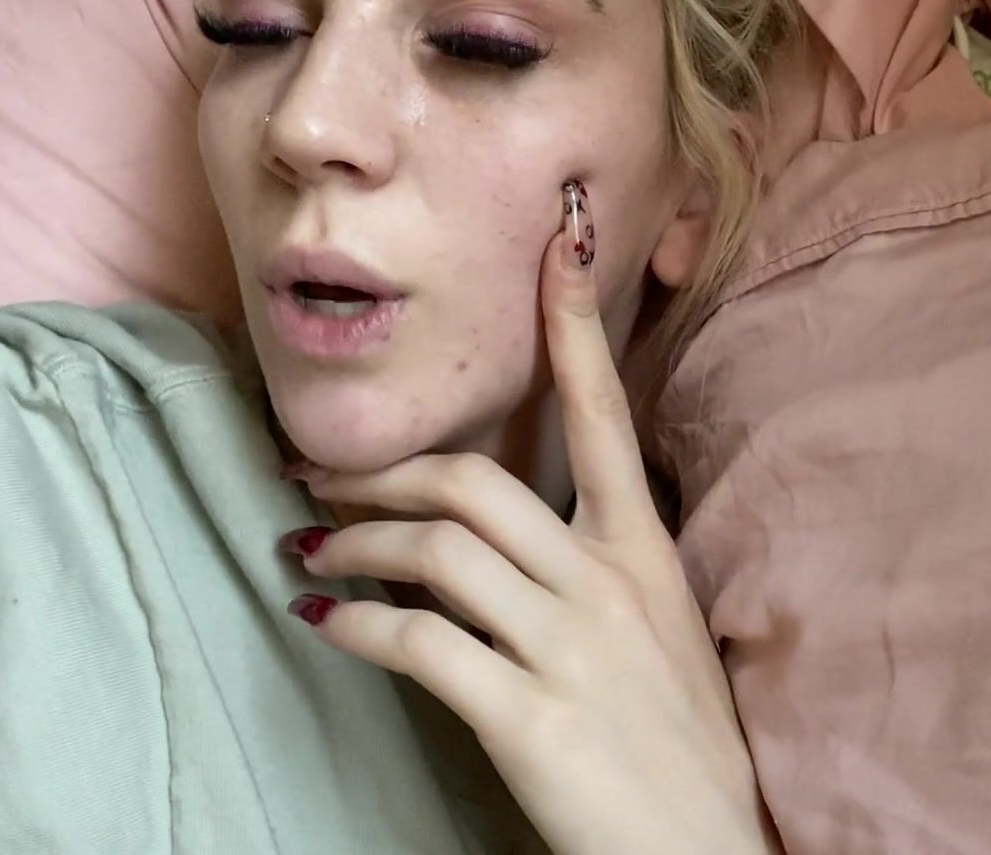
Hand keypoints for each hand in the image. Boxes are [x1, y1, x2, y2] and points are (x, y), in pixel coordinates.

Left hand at [278, 182, 779, 854]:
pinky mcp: (527, 714)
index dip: (575, 327)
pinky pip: (418, 642)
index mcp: (644, 554)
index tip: (558, 242)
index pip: (604, 415)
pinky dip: (354, 623)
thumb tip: (506, 538)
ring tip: (311, 548)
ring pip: (436, 549)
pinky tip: (322, 619)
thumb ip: (598, 573)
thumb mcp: (661, 637)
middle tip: (317, 471)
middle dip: (384, 465)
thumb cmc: (678, 748)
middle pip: (476, 480)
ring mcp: (569, 646)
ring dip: (355, 538)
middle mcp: (607, 582)